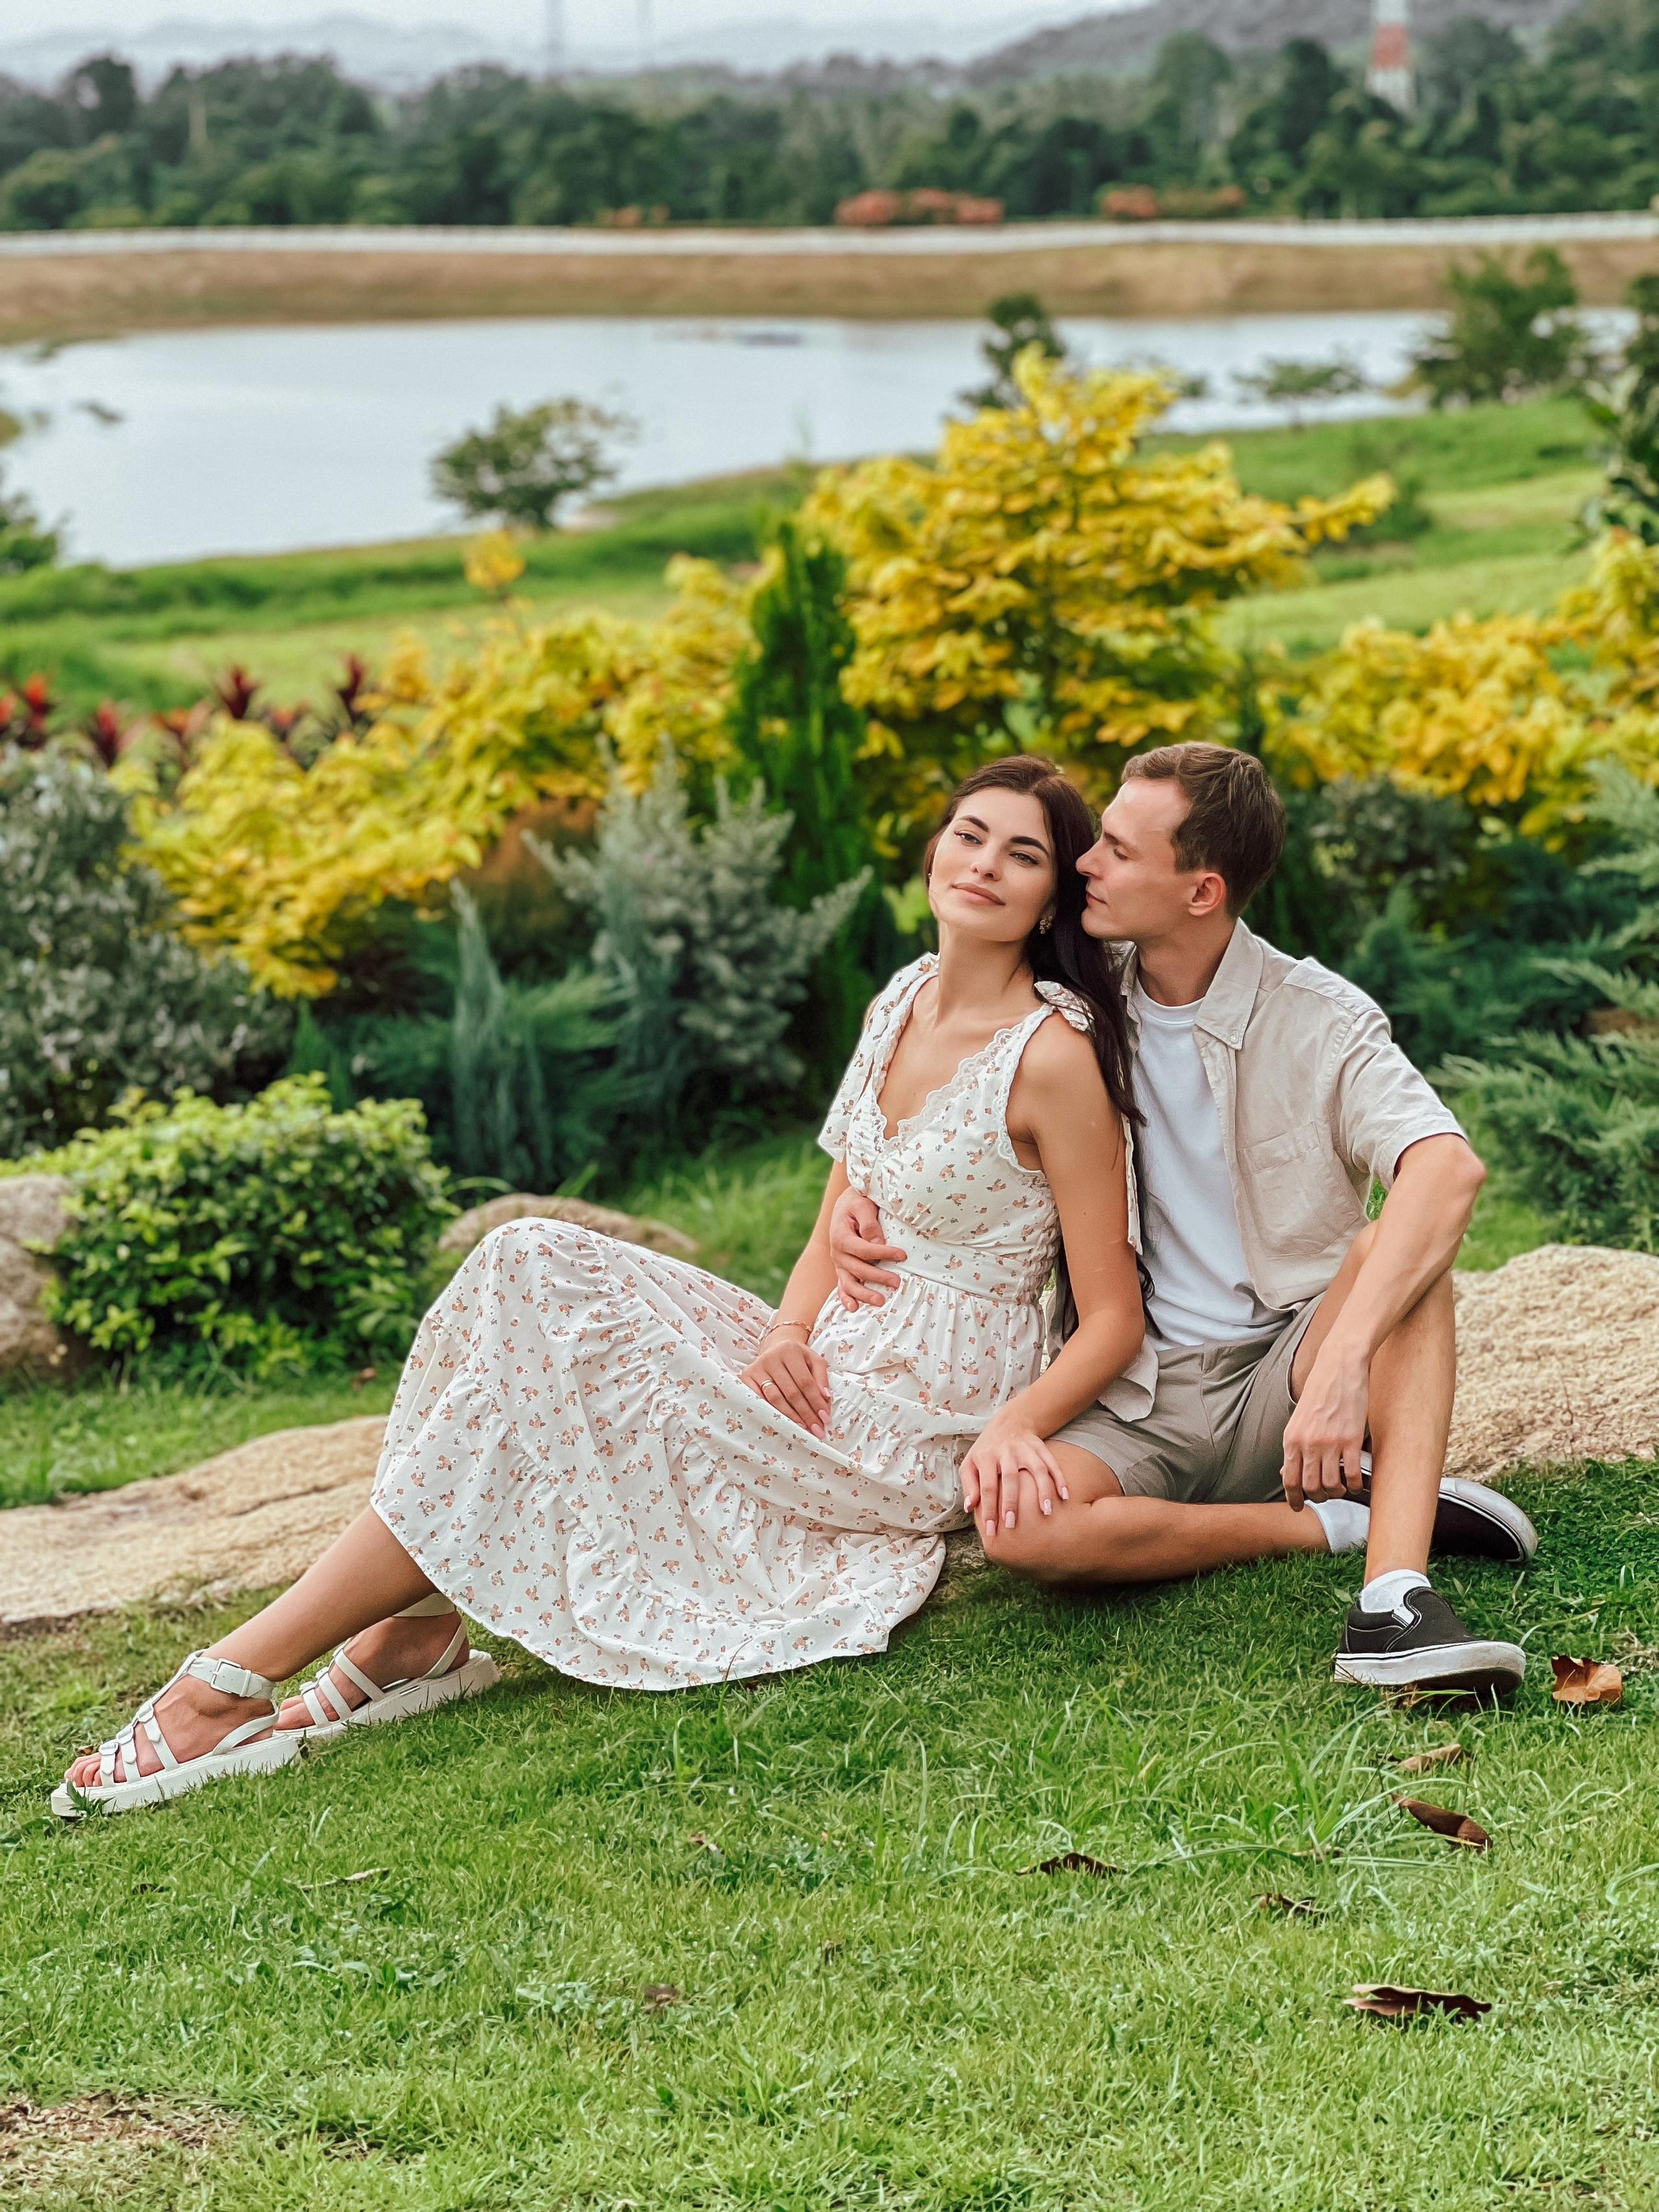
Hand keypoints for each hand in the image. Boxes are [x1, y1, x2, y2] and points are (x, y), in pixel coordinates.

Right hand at [739, 1336, 830, 1438]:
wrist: (775, 1346)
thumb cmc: (797, 1357)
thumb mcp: (813, 1360)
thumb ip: (822, 1378)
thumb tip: (825, 1398)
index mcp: (790, 1350)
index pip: (805, 1382)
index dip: (816, 1402)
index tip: (824, 1418)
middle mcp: (771, 1358)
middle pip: (791, 1392)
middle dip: (806, 1413)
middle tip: (816, 1429)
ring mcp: (757, 1368)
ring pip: (774, 1398)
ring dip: (790, 1416)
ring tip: (802, 1428)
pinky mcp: (746, 1377)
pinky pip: (759, 1400)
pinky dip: (771, 1412)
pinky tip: (782, 1422)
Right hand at [828, 1186, 904, 1312]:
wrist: (846, 1203)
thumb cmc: (857, 1202)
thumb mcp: (863, 1205)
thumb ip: (870, 1224)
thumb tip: (878, 1242)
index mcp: (840, 1235)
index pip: (864, 1249)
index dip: (884, 1253)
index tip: (903, 1255)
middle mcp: (837, 1252)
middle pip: (858, 1269)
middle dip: (878, 1277)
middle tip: (897, 1283)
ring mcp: (839, 1262)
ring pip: (849, 1282)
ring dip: (864, 1294)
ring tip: (880, 1302)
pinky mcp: (842, 1268)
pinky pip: (842, 1286)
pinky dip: (846, 1298)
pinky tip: (854, 1309)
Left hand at [960, 1414, 1068, 1539]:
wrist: (1009, 1424)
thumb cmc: (987, 1450)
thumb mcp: (970, 1463)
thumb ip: (969, 1485)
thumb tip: (970, 1507)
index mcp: (986, 1456)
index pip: (987, 1485)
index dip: (988, 1508)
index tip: (991, 1529)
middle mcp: (1006, 1451)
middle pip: (1010, 1477)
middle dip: (1012, 1502)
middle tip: (1012, 1524)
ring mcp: (1025, 1449)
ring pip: (1037, 1469)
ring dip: (1043, 1490)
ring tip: (1047, 1512)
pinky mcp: (1040, 1448)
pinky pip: (1052, 1463)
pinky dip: (1060, 1479)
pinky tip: (1064, 1496)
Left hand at [1281, 1341, 1368, 1511]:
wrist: (1339, 1367)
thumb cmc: (1319, 1391)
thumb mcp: (1298, 1418)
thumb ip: (1294, 1446)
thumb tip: (1287, 1471)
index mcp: (1291, 1438)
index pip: (1289, 1479)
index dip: (1294, 1498)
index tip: (1299, 1507)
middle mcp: (1308, 1443)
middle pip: (1310, 1487)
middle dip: (1318, 1498)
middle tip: (1326, 1496)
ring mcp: (1330, 1443)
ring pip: (1331, 1485)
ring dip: (1337, 1493)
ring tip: (1342, 1488)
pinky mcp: (1351, 1440)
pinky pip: (1353, 1474)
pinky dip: (1355, 1485)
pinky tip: (1357, 1483)